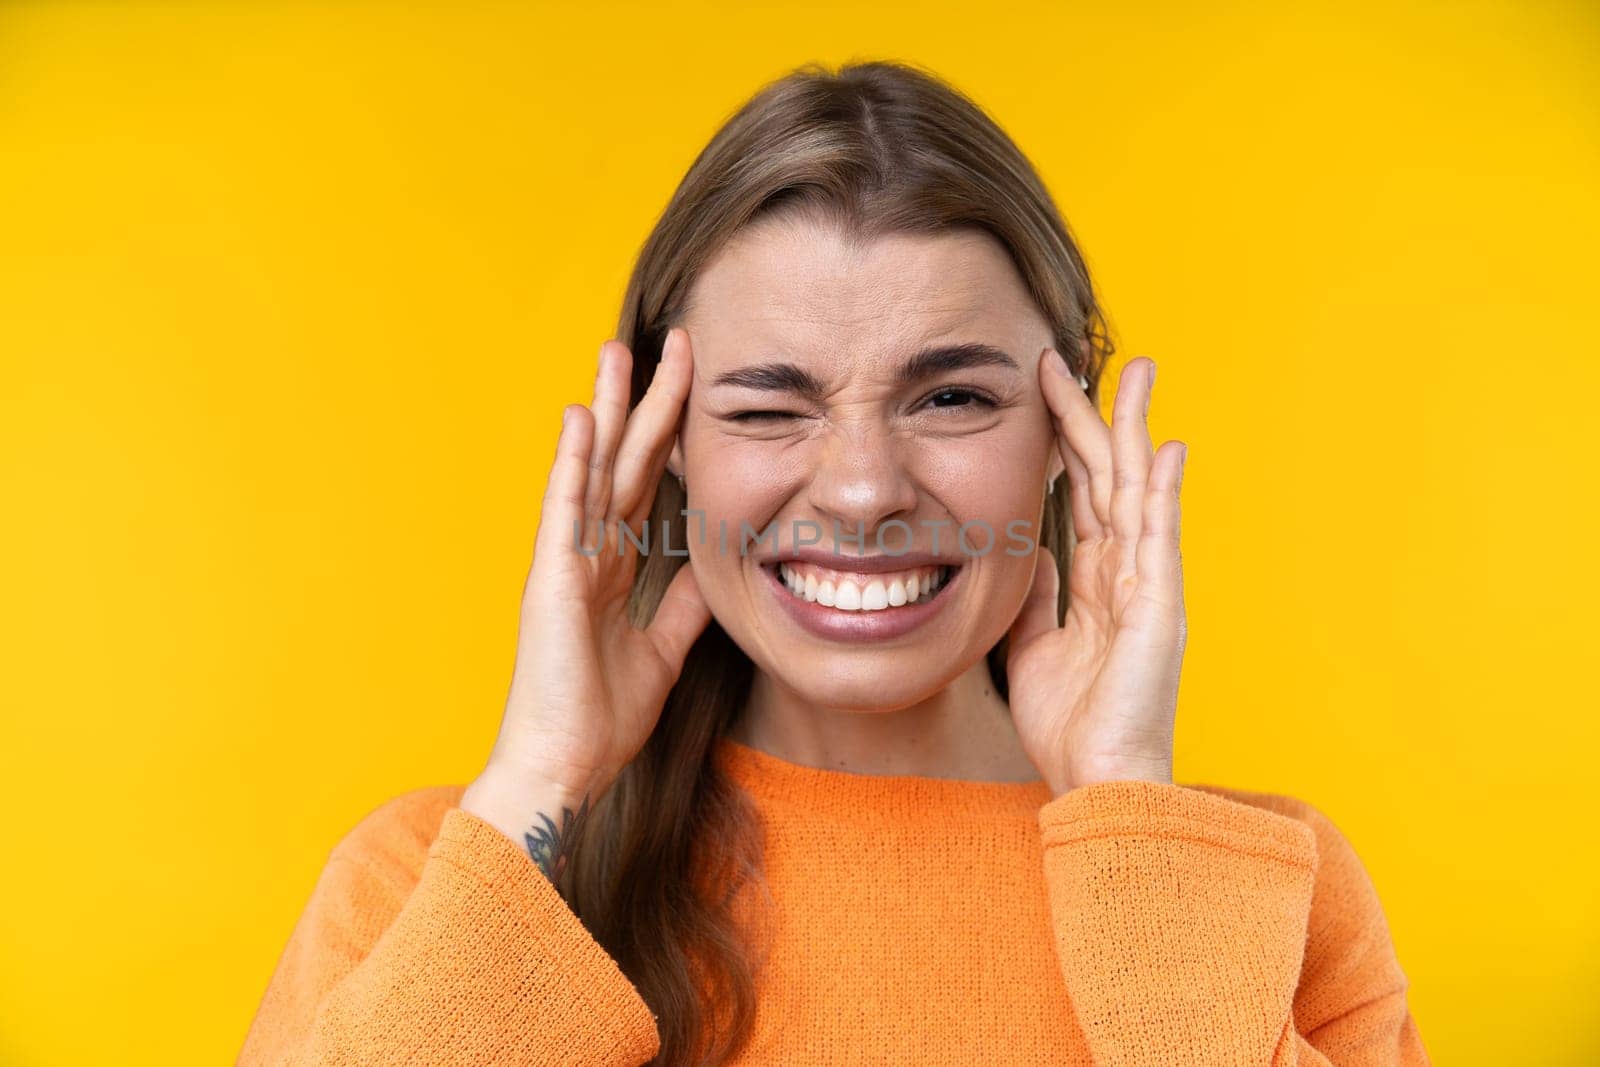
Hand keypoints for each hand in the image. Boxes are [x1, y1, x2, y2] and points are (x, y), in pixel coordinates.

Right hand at [473, 328, 710, 799]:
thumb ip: (682, 608)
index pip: (648, 484)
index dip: (670, 434)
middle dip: (645, 400)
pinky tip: (579, 419)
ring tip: (619, 351)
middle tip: (667, 341)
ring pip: (593, 469)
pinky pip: (565, 511)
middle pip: (623, 459)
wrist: (563, 767)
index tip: (691, 385)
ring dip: (607, 410)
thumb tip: (710, 572)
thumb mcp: (661, 652)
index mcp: (614, 566)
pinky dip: (571, 463)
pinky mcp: (552, 580)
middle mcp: (589, 552)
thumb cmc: (600, 717)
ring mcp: (567, 561)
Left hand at [1005, 351, 1187, 795]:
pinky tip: (1163, 450)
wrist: (1097, 784)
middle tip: (1079, 358)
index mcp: (1099, 580)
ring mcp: (1148, 587)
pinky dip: (1160, 494)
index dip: (1063, 441)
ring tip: (1135, 373)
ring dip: (1133, 431)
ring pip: (1135, 492)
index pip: (1081, 493)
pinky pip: (1158, 541)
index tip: (1046, 390)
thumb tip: (1027, 552)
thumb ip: (1037, 596)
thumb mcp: (1034, 646)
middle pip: (1109, 476)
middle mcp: (1128, 573)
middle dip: (1096, 415)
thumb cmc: (1070, 725)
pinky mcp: (1159, 610)